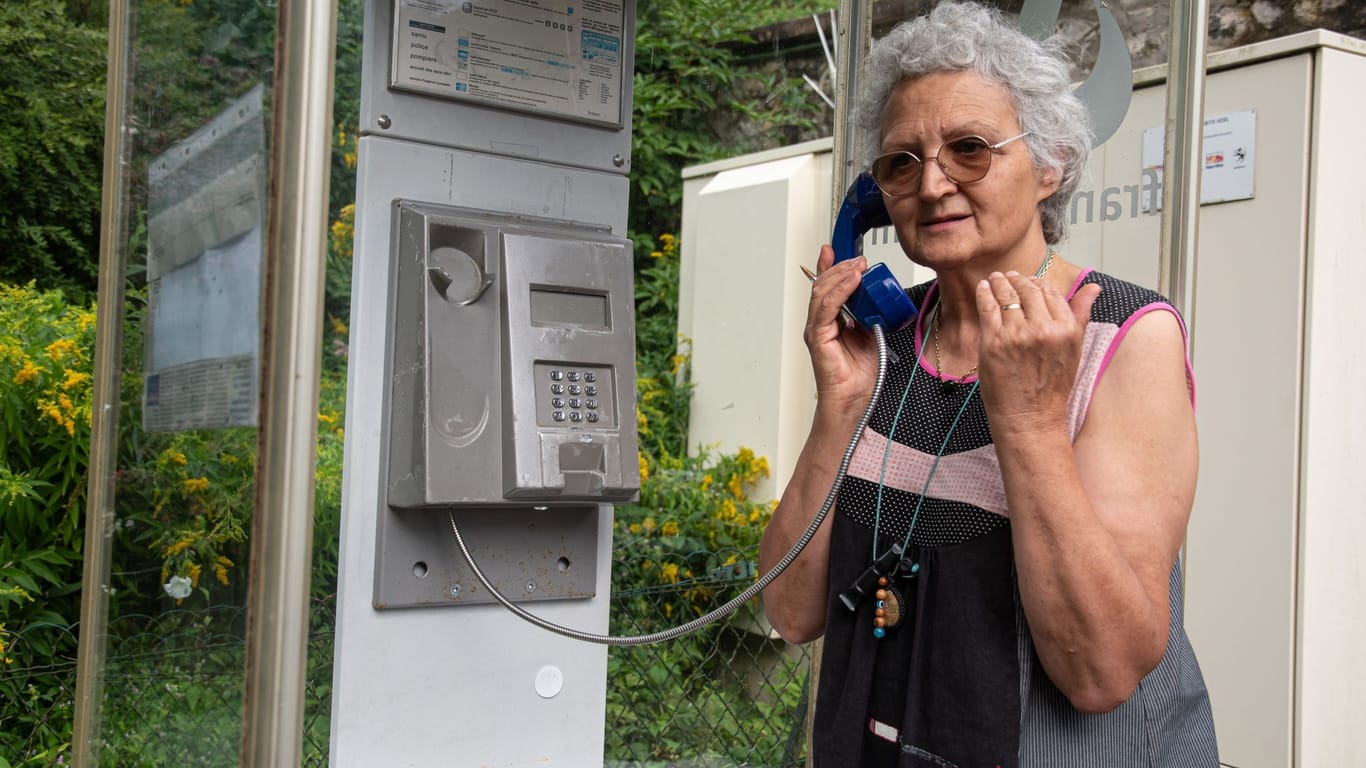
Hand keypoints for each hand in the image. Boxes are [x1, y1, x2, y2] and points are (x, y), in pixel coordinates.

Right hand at [804, 245, 878, 411]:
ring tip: (857, 266)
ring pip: (821, 292)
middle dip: (840, 268)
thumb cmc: (858, 375)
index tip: (840, 251)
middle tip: (858, 259)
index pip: (826, 287)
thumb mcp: (870, 335)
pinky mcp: (817, 338)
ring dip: (841, 275)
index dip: (830, 266)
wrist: (853, 400)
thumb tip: (876, 297)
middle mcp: (819, 323)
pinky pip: (826, 308)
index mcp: (830, 321)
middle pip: (822, 285)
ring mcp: (816, 329)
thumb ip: (868, 314)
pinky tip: (851, 281)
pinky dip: (839, 292)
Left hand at [974, 271, 1101, 434]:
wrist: (1030, 417)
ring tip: (996, 279)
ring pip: (1007, 296)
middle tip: (1009, 276)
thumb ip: (1081, 314)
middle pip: (1028, 290)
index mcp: (1066, 329)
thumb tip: (1093, 287)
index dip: (1038, 283)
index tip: (1030, 281)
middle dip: (1017, 280)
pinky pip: (988, 308)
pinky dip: (985, 294)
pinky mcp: (994, 342)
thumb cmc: (1051, 388)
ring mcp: (1017, 335)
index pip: (1050, 292)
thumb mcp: (1074, 350)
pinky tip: (984, 288)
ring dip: (1000, 283)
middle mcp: (1044, 329)